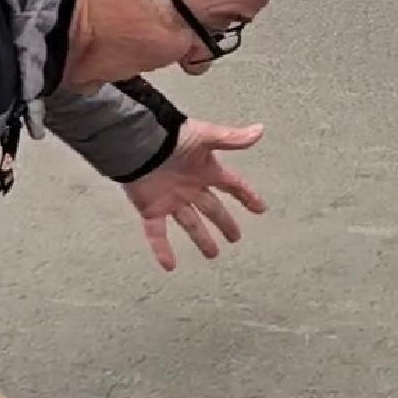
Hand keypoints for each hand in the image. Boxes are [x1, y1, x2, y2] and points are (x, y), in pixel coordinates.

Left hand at [125, 118, 266, 269]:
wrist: (138, 142)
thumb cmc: (171, 135)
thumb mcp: (206, 135)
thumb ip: (232, 138)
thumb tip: (259, 131)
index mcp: (205, 169)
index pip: (232, 185)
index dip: (247, 196)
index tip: (260, 209)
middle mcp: (190, 186)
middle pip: (212, 208)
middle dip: (224, 222)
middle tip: (235, 237)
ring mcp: (171, 199)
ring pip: (190, 224)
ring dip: (201, 239)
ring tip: (212, 254)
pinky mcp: (151, 208)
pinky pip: (157, 234)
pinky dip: (162, 250)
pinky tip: (169, 266)